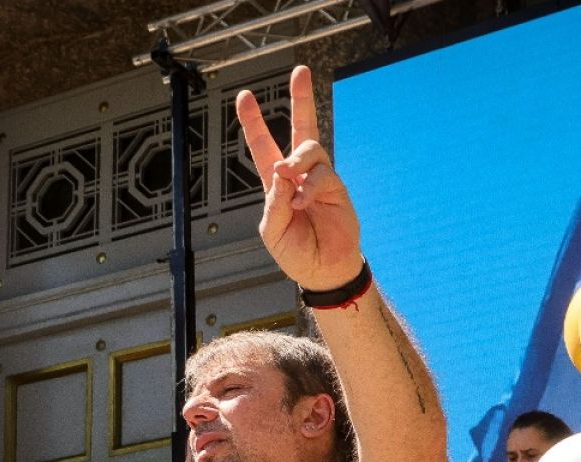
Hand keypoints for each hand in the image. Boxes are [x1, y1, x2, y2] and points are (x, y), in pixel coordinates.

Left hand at [237, 66, 363, 292]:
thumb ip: (275, 202)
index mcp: (276, 183)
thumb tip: (282, 173)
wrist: (323, 270)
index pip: (263, 146)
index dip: (253, 122)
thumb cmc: (296, 252)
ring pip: (310, 148)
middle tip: (300, 71)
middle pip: (301, 128)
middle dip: (301, 99)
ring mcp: (318, 178)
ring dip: (297, 158)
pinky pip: (323, 174)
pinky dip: (310, 186)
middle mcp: (298, 174)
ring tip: (288, 176)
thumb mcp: (273, 230)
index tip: (244, 97)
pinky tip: (304, 200)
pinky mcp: (336, 188)